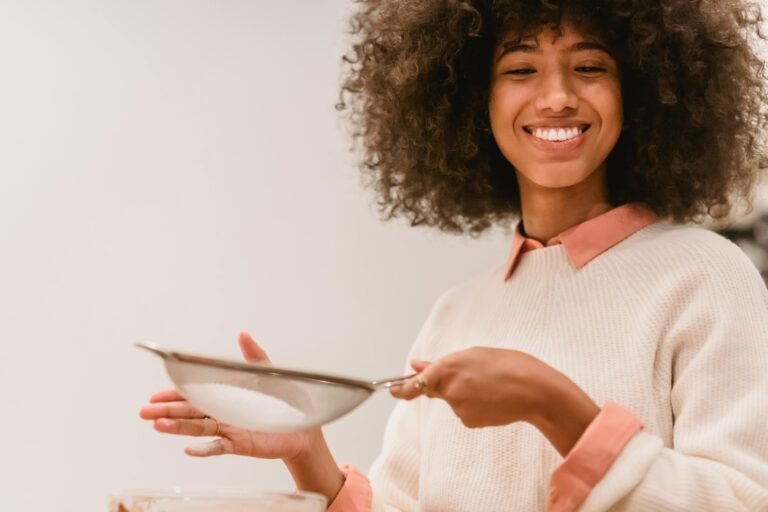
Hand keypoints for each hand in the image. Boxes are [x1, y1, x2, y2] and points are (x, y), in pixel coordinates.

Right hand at [139, 332, 318, 460]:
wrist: (305, 425)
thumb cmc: (285, 400)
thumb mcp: (268, 373)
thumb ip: (254, 356)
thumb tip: (243, 334)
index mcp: (225, 395)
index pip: (194, 396)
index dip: (173, 397)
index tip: (154, 397)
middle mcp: (223, 413)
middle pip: (190, 412)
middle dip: (167, 412)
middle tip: (145, 413)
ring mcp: (230, 429)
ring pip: (199, 428)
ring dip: (178, 428)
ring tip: (158, 426)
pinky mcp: (241, 443)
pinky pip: (219, 446)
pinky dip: (204, 449)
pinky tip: (189, 450)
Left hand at [390, 346, 599, 455]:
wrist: (534, 391)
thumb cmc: (509, 365)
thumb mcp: (474, 354)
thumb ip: (441, 362)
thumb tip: (416, 365)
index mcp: (448, 366)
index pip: (415, 382)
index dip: (401, 388)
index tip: (392, 390)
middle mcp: (449, 389)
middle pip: (436, 389)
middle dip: (446, 384)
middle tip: (472, 376)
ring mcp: (458, 408)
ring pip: (453, 400)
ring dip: (464, 393)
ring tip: (490, 384)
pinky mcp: (469, 421)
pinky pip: (464, 411)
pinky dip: (474, 405)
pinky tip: (492, 397)